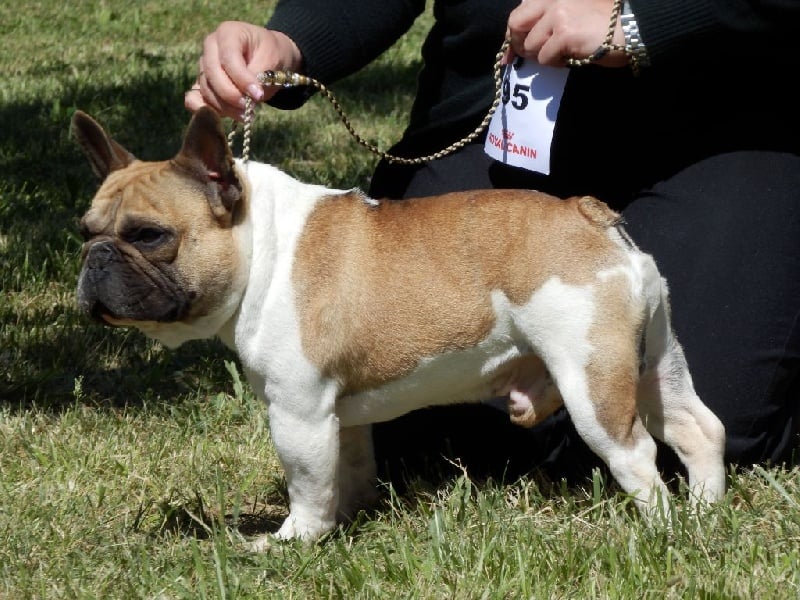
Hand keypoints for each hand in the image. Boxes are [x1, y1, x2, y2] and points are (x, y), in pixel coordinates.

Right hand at [184, 21, 303, 119]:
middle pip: (212, 74)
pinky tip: (218, 119)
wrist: (269, 59)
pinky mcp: (203, 83)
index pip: (229, 58)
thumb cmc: (271, 55)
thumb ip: (259, 76)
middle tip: (250, 109)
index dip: (242, 79)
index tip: (258, 95)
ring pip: (206, 89)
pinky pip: (194, 98)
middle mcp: (210, 47)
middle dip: (231, 95)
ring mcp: (204, 65)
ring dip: (224, 107)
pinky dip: (203, 109)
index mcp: (228, 33)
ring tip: (246, 115)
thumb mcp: (272, 60)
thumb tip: (247, 99)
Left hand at [506, 0, 627, 67]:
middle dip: (519, 45)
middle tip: (532, 57)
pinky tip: (570, 58)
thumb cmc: (602, 24)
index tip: (511, 55)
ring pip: (531, 45)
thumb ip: (545, 21)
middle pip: (516, 24)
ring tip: (562, 55)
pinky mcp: (564, 32)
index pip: (519, 13)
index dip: (512, 35)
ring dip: (543, 56)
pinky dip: (555, 63)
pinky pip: (545, 57)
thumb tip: (515, 46)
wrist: (630, 28)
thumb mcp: (570, 14)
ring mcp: (558, 14)